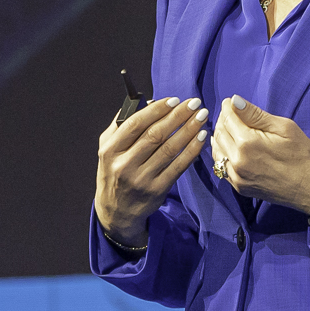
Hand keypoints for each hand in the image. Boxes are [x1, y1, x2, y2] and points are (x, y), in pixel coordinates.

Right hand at [94, 97, 208, 246]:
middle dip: (178, 116)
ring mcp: (141, 179)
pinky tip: (201, 137)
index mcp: (110, 150)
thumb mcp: (108, 149)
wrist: (116, 210)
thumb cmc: (114, 172)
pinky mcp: (157, 190)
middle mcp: (124, 165)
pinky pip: (178, 166)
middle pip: (155, 135)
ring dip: (189, 130)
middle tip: (194, 103)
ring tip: (201, 117)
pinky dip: (191, 150)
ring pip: (170, 149)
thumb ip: (120, 125)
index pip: (135, 124)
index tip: (174, 100)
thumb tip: (147, 102)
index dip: (156, 110)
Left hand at [211, 96, 309, 213]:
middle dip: (222, 120)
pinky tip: (231, 147)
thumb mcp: (284, 128)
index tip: (230, 101)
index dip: (228, 107)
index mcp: (248, 143)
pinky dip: (222, 154)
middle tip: (231, 113)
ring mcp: (237, 176)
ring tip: (230, 129)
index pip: (228, 119)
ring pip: (217, 151)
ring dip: (220, 137)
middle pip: (219, 133)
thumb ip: (256, 114)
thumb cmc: (302, 155)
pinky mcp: (239, 187)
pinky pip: (221, 167)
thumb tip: (234, 101)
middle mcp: (237, 161)